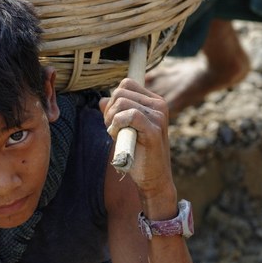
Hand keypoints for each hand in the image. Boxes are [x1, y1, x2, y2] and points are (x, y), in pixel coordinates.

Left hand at [99, 78, 172, 200]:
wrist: (152, 178)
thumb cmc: (138, 153)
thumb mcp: (124, 128)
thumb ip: (115, 112)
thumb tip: (102, 100)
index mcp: (154, 101)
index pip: (126, 84)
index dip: (113, 100)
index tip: (113, 119)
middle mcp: (159, 105)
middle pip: (121, 91)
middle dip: (110, 110)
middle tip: (113, 129)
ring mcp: (158, 116)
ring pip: (122, 101)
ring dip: (112, 119)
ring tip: (117, 134)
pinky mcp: (154, 130)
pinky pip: (130, 114)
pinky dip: (118, 124)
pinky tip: (119, 136)